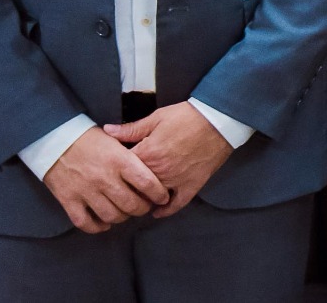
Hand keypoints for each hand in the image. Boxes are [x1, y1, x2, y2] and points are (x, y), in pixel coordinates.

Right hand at [42, 127, 170, 232]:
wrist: (55, 139)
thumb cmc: (89, 138)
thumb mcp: (115, 139)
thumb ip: (132, 154)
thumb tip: (153, 164)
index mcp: (120, 160)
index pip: (147, 183)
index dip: (159, 194)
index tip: (163, 197)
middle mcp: (105, 178)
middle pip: (131, 204)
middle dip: (142, 209)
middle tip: (144, 206)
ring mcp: (86, 191)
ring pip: (111, 216)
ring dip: (122, 218)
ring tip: (125, 213)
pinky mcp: (69, 200)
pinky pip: (85, 222)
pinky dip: (97, 227)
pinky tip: (104, 223)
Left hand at [104, 102, 232, 217]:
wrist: (218, 120)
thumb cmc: (187, 116)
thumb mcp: (157, 117)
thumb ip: (131, 128)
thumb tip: (107, 131)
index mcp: (148, 153)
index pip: (122, 169)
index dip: (115, 170)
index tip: (112, 170)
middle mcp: (159, 171)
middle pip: (134, 188)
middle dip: (126, 188)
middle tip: (120, 188)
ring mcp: (176, 180)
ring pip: (152, 198)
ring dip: (143, 199)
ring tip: (136, 199)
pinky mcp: (192, 185)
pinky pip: (177, 204)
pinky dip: (166, 210)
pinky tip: (157, 211)